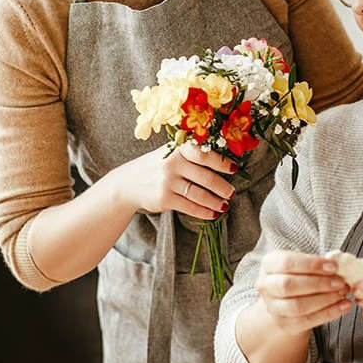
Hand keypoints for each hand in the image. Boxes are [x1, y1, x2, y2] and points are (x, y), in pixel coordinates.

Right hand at [110, 142, 235, 219]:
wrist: (128, 183)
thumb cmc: (157, 166)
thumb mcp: (170, 153)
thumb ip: (191, 154)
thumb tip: (225, 161)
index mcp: (178, 148)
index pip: (203, 154)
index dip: (221, 161)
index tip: (234, 169)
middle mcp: (172, 163)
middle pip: (205, 176)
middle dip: (222, 187)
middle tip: (232, 192)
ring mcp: (167, 182)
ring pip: (199, 194)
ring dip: (216, 201)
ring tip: (225, 205)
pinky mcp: (164, 198)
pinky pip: (189, 206)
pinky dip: (204, 212)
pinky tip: (213, 214)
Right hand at [256, 251, 351, 335]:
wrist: (287, 298)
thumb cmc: (298, 274)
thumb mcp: (302, 263)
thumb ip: (317, 263)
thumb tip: (339, 264)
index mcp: (269, 264)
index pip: (287, 263)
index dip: (311, 264)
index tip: (334, 266)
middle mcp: (265, 286)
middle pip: (289, 286)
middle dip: (319, 284)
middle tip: (341, 282)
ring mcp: (273, 308)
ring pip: (297, 306)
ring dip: (325, 300)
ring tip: (343, 293)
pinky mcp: (285, 324)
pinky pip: (307, 321)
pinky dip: (329, 313)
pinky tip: (343, 306)